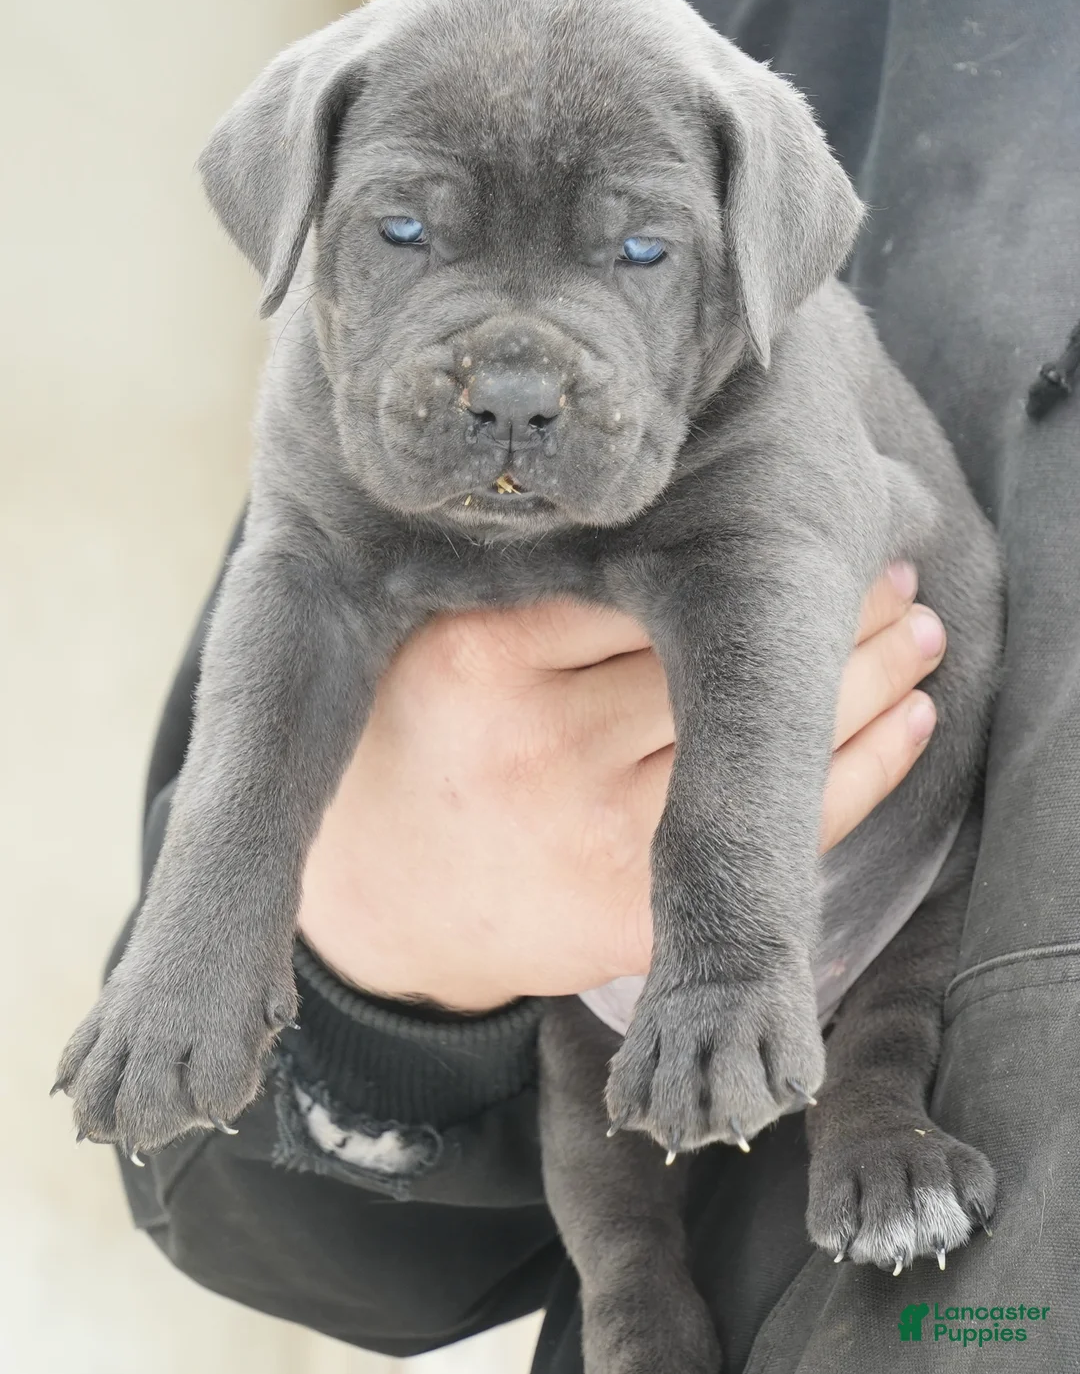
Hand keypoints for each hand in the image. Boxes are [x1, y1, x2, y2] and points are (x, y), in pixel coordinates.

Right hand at [298, 563, 944, 1011]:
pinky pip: (772, 833)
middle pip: (713, 656)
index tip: (800, 505)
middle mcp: (537, 745)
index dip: (741, 542)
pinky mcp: (634, 914)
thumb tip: (693, 498)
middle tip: (894, 554)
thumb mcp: (436, 643)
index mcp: (476, 658)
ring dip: (867, 676)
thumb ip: (532, 579)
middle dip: (825, 603)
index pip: (640, 579)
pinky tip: (909, 715)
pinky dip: (861, 769)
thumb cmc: (420, 748)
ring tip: (918, 624)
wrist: (378, 913)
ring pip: (763, 741)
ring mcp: (590, 835)